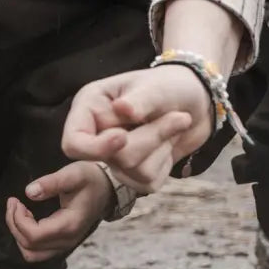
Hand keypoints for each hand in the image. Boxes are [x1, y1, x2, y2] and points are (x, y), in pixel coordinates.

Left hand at [6, 162, 113, 263]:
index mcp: (69, 225)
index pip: (34, 235)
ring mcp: (66, 244)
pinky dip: (27, 239)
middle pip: (30, 246)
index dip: (18, 220)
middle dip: (15, 225)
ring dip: (19, 235)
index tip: (15, 200)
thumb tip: (29, 192)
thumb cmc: (90, 178)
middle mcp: (67, 240)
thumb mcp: (73, 174)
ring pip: (32, 254)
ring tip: (18, 213)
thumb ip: (51, 183)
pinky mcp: (62, 243)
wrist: (108, 188)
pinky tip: (27, 219)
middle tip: (13, 203)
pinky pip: (38, 251)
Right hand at [61, 65, 210, 192]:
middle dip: (150, 138)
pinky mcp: (135, 172)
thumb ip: (140, 100)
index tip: (123, 137)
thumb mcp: (157, 87)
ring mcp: (115, 156)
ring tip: (174, 123)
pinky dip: (166, 162)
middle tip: (176, 116)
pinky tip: (169, 142)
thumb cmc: (169, 85)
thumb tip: (122, 108)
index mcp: (90, 107)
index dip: (96, 148)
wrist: (195, 100)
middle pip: (114, 158)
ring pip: (134, 172)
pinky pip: (148, 183)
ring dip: (162, 147)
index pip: (73, 143)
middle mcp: (98, 134)